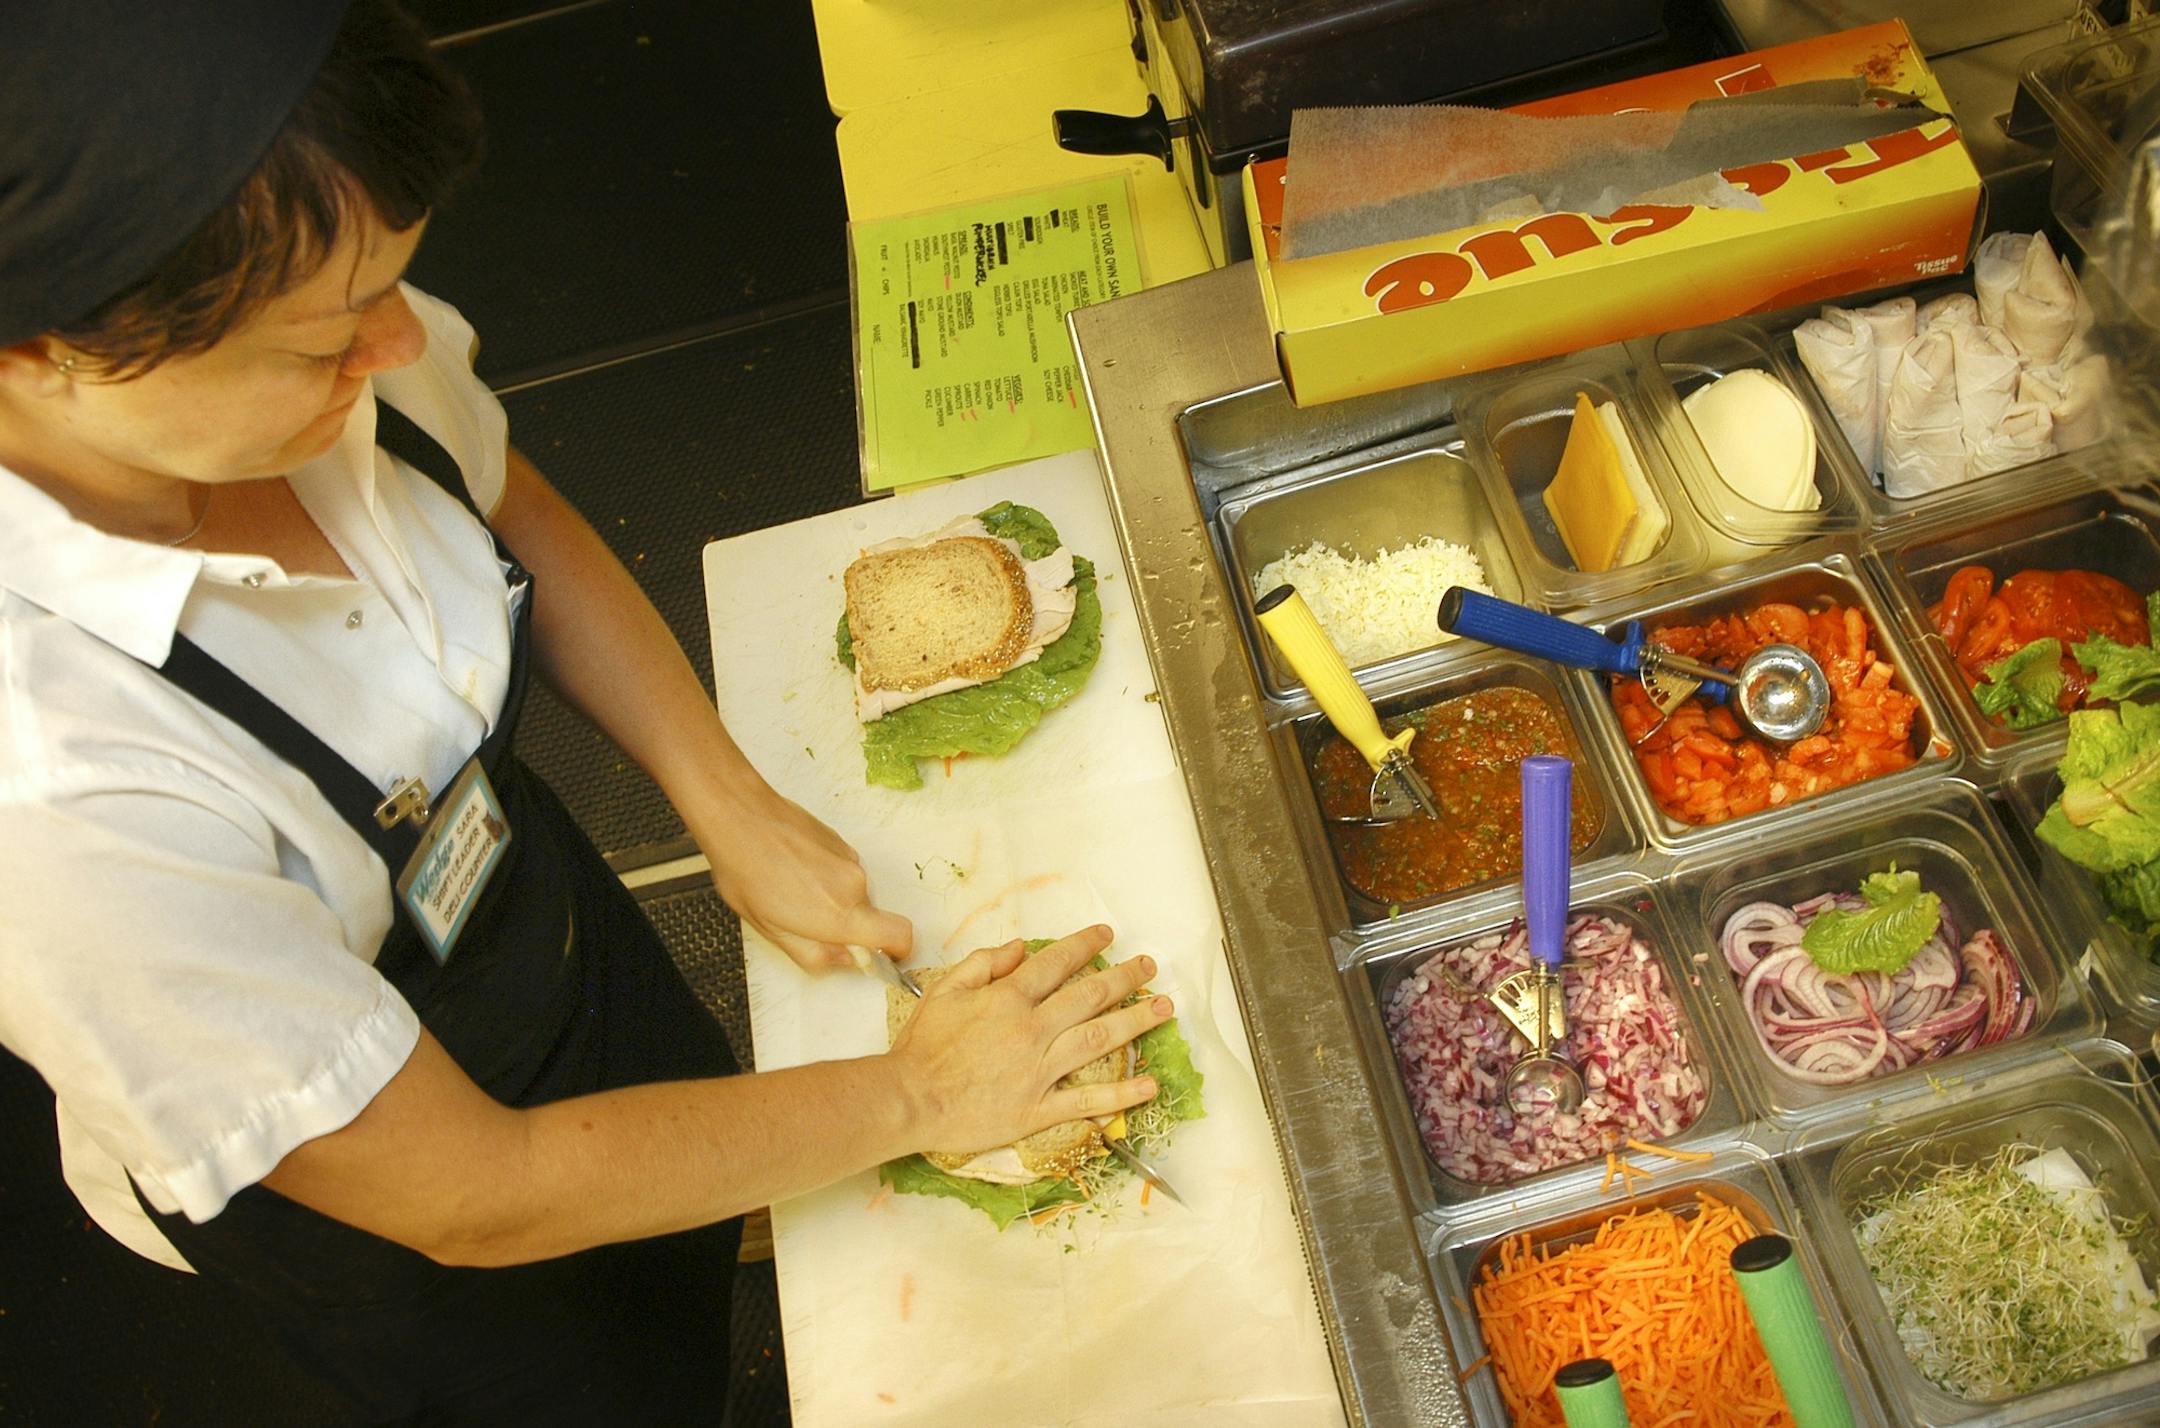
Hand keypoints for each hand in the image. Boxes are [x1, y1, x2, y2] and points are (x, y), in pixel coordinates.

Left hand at [694, 786, 913, 972]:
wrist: (740, 817)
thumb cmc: (747, 872)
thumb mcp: (772, 932)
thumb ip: (815, 955)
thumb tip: (843, 959)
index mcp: (841, 915)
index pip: (900, 935)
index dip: (896, 950)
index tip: (877, 954)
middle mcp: (855, 885)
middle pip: (870, 917)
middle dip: (845, 926)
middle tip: (803, 921)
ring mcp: (850, 859)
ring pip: (853, 893)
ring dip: (831, 899)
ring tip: (790, 890)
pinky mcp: (841, 841)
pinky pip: (843, 871)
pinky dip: (825, 877)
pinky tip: (792, 870)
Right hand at [885, 925, 1171, 1154]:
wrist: (910, 1099)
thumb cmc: (923, 1046)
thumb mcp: (944, 990)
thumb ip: (982, 963)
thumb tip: (1020, 948)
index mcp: (1008, 999)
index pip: (1057, 963)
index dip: (1086, 945)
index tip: (1107, 935)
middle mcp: (1032, 1030)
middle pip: (1089, 996)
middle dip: (1124, 977)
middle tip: (1149, 966)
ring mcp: (1039, 1071)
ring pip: (1098, 1040)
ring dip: (1136, 1021)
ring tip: (1164, 1007)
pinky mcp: (1038, 1108)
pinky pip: (1087, 1101)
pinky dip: (1121, 1095)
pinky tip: (1150, 1085)